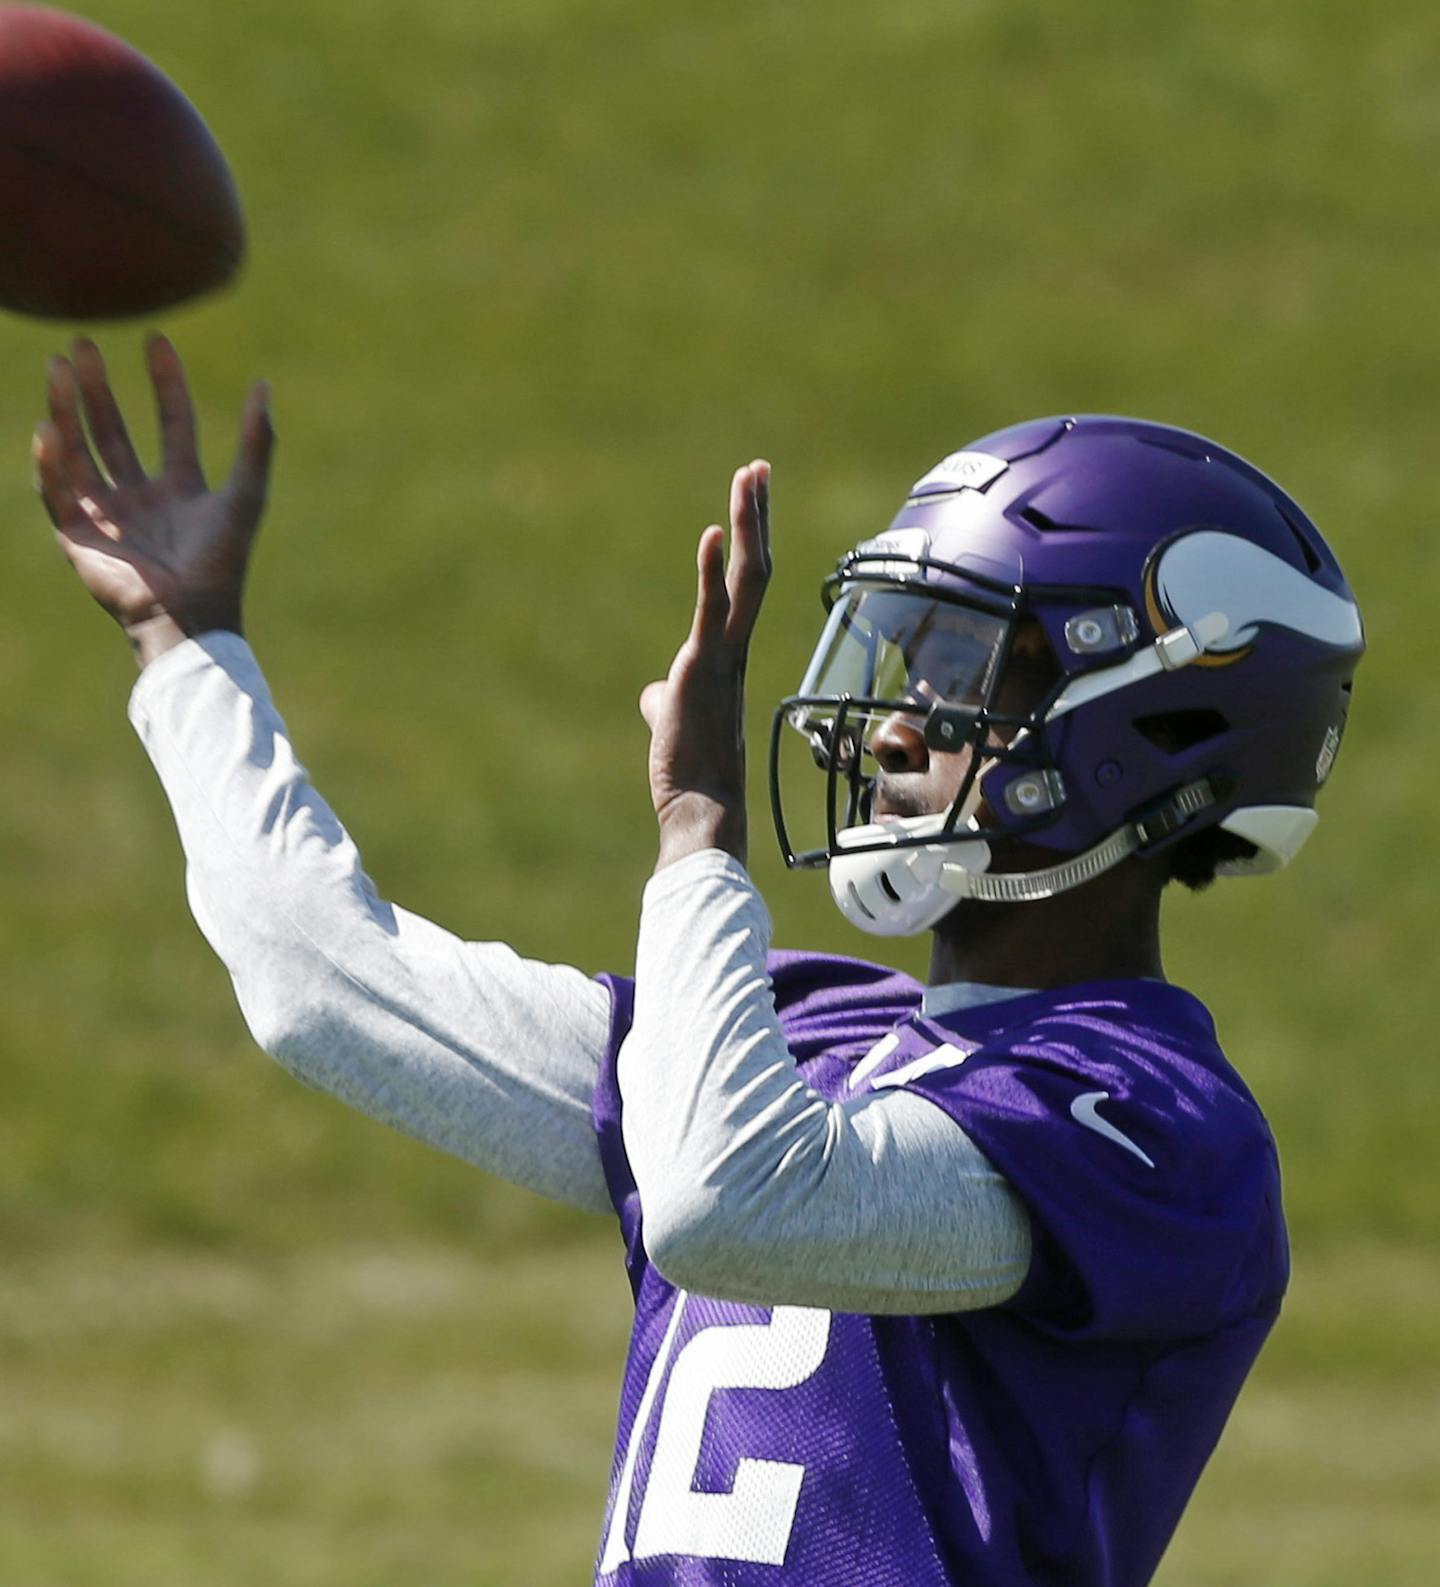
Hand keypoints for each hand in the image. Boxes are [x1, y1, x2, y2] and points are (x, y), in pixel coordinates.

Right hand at [33, 335, 274, 667]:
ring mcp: (107, 515)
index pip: (172, 422)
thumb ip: (256, 442)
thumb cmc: (221, 560)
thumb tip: (264, 385)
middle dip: (97, 389)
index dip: (166, 383)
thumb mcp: (245, 494)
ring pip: (79, 451)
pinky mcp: (79, 536)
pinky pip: (56, 491)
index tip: (157, 340)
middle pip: (113, 431)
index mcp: (182, 487)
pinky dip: (50, 461)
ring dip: (66, 410)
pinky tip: (48, 428)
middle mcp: (141, 497)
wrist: (190, 613)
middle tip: (82, 345)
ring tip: (58, 367)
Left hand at [639, 459, 770, 869]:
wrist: (702, 811)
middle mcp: (736, 650)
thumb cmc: (690, 775)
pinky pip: (711, 610)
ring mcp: (723, 658)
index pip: (744, 587)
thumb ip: (665, 698)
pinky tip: (711, 532)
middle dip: (756, 516)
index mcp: (729, 657)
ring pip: (746, 578)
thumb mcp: (673, 722)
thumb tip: (653, 695)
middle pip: (755, 568)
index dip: (748, 541)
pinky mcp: (702, 669)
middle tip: (757, 468)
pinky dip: (711, 570)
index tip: (750, 500)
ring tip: (748, 476)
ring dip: (747, 524)